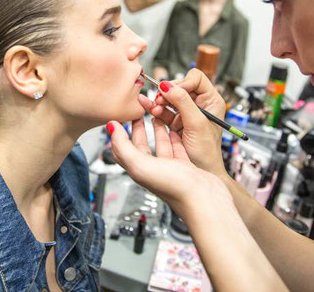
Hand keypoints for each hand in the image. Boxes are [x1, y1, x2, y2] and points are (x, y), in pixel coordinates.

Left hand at [107, 117, 231, 218]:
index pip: (123, 150)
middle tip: (138, 114)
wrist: (203, 199)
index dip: (119, 135)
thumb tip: (111, 128)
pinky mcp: (185, 168)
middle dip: (138, 130)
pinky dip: (174, 139)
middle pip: (142, 146)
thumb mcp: (141, 164)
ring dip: (157, 131)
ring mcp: (170, 169)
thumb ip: (124, 146)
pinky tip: (174, 130)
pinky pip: (177, 150)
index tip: (120, 119)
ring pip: (160, 146)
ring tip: (155, 117)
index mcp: (139, 170)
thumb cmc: (174, 186)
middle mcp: (153, 170)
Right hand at [141, 69, 226, 177]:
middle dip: (168, 93)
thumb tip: (168, 86)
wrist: (201, 172)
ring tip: (154, 107)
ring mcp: (187, 113)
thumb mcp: (196, 124)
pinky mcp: (177, 122)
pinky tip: (149, 109)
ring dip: (160, 101)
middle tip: (160, 100)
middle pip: (180, 87)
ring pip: (170, 98)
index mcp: (212, 101)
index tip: (173, 91)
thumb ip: (183, 102)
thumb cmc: (207, 152)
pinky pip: (163, 110)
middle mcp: (200, 104)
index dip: (183, 82)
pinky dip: (155, 109)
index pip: (196, 78)